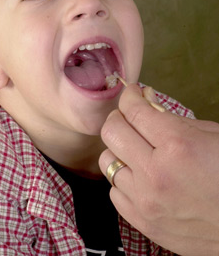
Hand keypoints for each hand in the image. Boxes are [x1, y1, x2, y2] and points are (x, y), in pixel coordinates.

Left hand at [99, 84, 218, 255]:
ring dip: (120, 150)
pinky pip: (115, 191)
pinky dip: (124, 179)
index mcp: (178, 146)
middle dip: (119, 117)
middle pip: (112, 132)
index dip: (129, 96)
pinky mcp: (143, 222)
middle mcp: (155, 174)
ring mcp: (146, 201)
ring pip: (108, 162)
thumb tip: (146, 100)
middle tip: (131, 117)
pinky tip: (141, 177)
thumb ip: (173, 117)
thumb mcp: (211, 135)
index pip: (134, 111)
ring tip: (137, 151)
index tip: (132, 93)